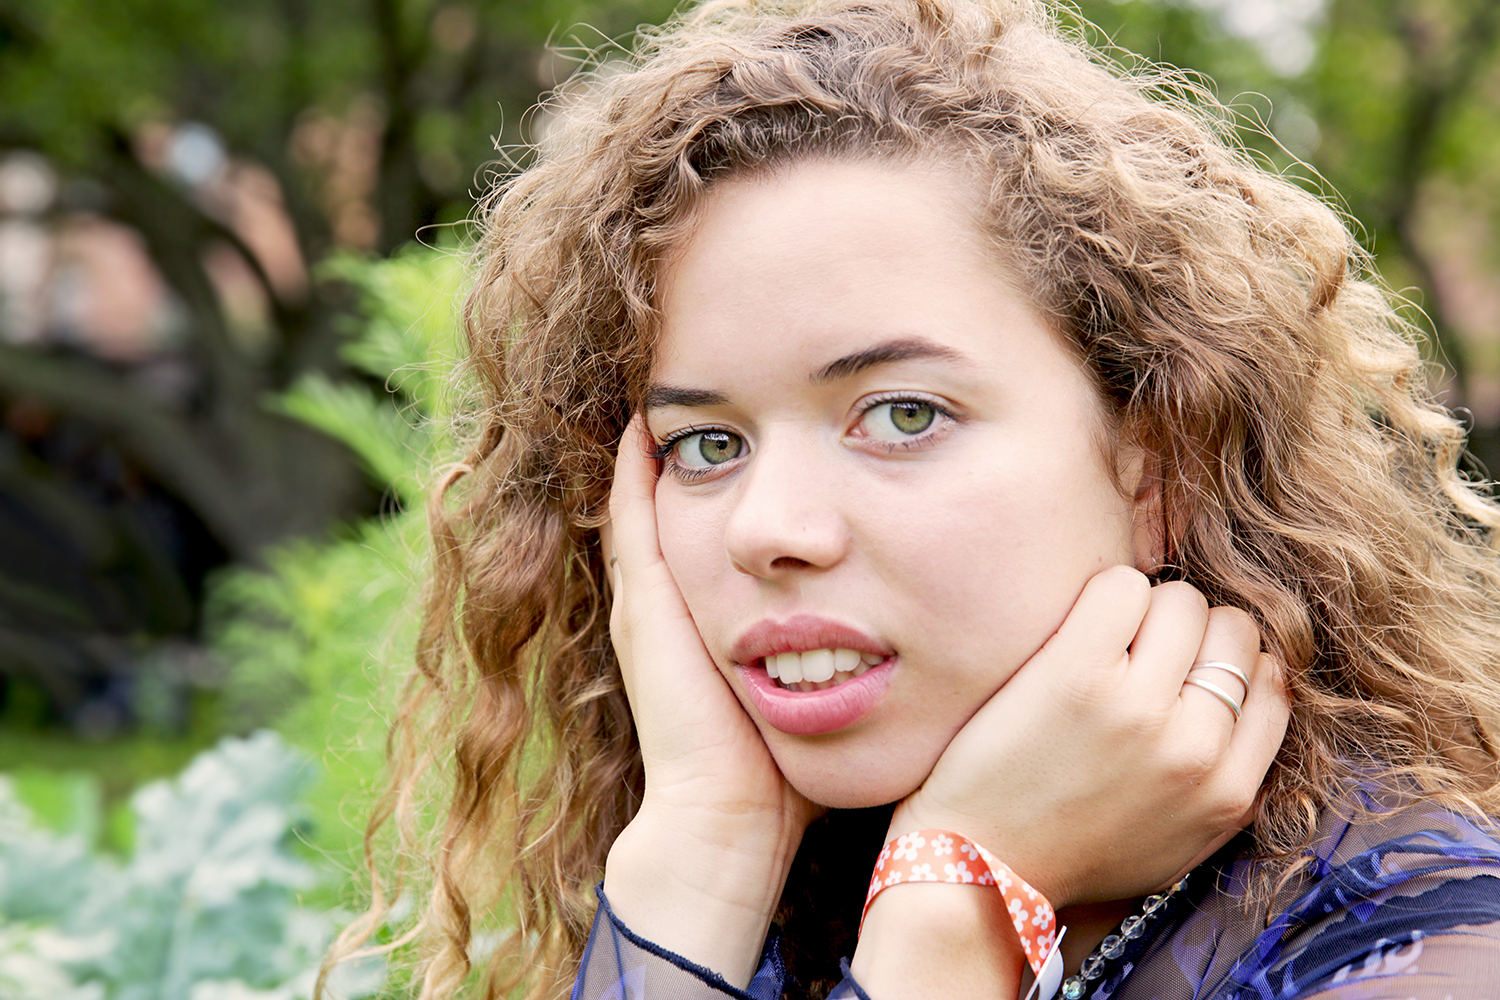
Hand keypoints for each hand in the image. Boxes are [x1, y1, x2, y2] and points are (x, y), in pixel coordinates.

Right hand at [601, 415, 818, 985]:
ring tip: (692, 391)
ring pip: (654, 497)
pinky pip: (634, 515)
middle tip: (733, 389)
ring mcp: (654, 597)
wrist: (729, 822)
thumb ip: (850, 653)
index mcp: (716, 618)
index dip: (744, 476)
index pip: (724, 526)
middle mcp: (675, 599)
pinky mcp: (647, 601)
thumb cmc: (789, 769)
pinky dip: (640, 468)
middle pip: (687, 500)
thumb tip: (915, 624)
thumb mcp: (823, 688)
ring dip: (677, 446)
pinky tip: (654, 419)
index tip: (779, 426)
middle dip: (709, 447)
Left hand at [889, 565, 1288, 909]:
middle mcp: (1194, 746)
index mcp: (1228, 791)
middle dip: (1193, 631)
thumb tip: (1256, 710)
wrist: (985, 868)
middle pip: (1232, 629)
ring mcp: (1137, 706)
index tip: (1188, 669)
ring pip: (1181, 602)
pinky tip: (1078, 627)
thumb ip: (1230, 786)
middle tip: (1143, 651)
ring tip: (1107, 642)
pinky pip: (1122, 586)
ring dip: (1147, 610)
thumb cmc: (1074, 852)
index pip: (1271, 681)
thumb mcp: (1183, 844)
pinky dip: (1106, 594)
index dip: (1228, 662)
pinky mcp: (1076, 674)